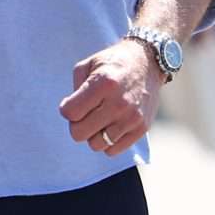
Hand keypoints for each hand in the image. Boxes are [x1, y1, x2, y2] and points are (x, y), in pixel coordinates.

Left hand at [59, 39, 162, 156]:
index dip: (66, 109)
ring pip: (96, 145)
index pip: (70, 113)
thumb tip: (69, 114)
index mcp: (103, 83)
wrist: (148, 63)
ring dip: (93, 134)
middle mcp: (119, 103)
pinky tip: (110, 126)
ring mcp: (132, 118)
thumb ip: (74, 90)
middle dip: (77, 124)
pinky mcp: (142, 128)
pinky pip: (113, 151)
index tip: (72, 103)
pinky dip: (107, 142)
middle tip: (85, 113)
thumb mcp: (87, 65)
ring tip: (99, 119)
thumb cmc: (112, 65)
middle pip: (80, 133)